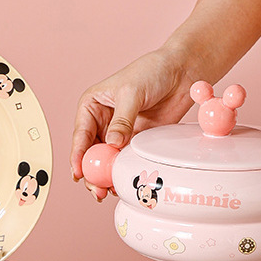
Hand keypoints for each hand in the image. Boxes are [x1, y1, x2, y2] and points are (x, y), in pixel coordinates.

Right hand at [70, 48, 197, 198]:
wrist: (182, 72)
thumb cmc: (151, 71)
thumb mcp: (131, 93)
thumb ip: (122, 121)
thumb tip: (112, 144)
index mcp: (92, 105)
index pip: (81, 134)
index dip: (78, 156)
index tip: (78, 173)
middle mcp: (103, 121)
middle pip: (92, 153)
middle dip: (92, 172)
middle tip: (96, 188)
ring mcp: (120, 133)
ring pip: (108, 160)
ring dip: (107, 176)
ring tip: (108, 190)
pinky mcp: (136, 141)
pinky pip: (126, 161)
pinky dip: (123, 173)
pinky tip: (124, 182)